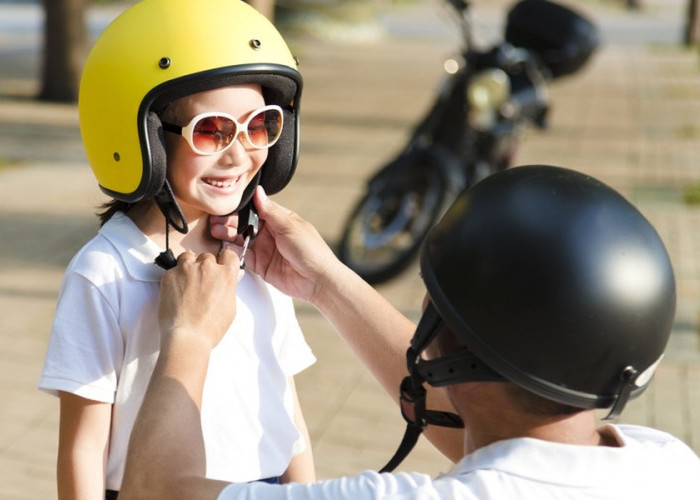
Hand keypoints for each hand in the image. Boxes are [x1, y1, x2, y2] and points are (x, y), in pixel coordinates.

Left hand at [158, 249, 239, 350]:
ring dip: (189, 266)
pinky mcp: (170, 274)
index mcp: (226, 274)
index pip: (229, 255)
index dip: (225, 261)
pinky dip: (175, 277)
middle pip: (208, 256)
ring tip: (188, 283)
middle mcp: (208, 267)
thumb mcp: (230, 307)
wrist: (187, 337)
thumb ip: (230, 287)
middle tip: (202, 282)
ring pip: (188, 257)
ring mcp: (187, 269)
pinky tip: (176, 291)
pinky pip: (173, 269)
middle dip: (206, 267)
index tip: (221, 266)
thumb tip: (233, 277)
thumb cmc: (209, 328)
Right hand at [210, 187, 339, 304]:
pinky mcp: (260, 265)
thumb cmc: (311, 251)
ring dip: (228, 236)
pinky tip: (225, 249)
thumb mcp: (290, 226)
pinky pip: (243, 257)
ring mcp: (264, 249)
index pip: (255, 210)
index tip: (226, 207)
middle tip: (216, 221)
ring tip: (216, 232)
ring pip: (240, 240)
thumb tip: (259, 192)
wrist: (317, 280)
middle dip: (230, 222)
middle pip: (244, 224)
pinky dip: (233, 253)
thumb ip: (271, 211)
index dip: (240, 209)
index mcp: (279, 220)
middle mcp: (270, 233)